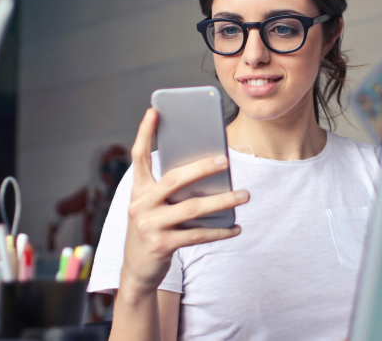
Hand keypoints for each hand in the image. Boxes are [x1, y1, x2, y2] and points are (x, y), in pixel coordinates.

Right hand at [119, 108, 248, 298]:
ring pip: (192, 208)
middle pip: (174, 179)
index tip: (154, 110)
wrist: (137, 271)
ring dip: (222, 201)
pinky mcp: (161, 245)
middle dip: (201, 168)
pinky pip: (197, 235)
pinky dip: (220, 231)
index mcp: (138, 190)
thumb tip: (210, 173)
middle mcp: (140, 205)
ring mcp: (149, 226)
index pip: (138, 156)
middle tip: (225, 160)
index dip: (144, 133)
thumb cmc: (153, 230)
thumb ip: (172, 191)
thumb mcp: (155, 207)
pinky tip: (236, 227)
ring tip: (244, 195)